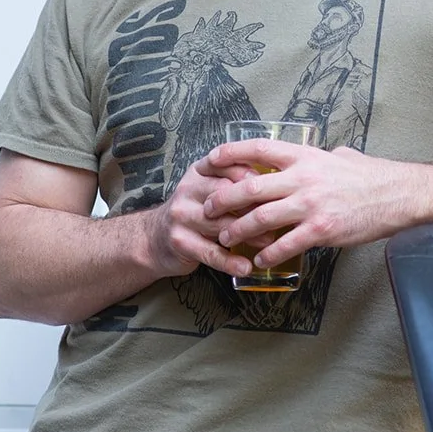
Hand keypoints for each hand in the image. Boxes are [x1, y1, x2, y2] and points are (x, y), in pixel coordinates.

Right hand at [142, 158, 265, 279]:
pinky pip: (210, 252)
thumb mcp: (208, 188)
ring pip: (220, 223)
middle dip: (253, 204)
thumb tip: (275, 184)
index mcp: (198, 172)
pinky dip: (230, 261)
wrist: (154, 238)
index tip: (274, 184)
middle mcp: (187, 189)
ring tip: (269, 240)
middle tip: (278, 214)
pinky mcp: (180, 242)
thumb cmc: (193, 211)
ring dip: (248, 233)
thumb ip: (234, 182)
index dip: (250, 173)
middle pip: (224, 193)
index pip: (226, 165)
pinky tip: (246, 267)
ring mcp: (181, 215)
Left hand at [200, 140, 413, 269]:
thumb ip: (314, 158)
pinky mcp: (321, 230)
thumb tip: (302, 156)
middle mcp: (303, 178)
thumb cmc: (369, 175)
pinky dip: (267, 254)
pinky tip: (258, 259)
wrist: (397, 194)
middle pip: (249, 187)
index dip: (229, 153)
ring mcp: (311, 205)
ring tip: (225, 238)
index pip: (257, 149)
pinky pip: (285, 244)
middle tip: (207, 209)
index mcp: (304, 156)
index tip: (209, 160)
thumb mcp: (338, 155)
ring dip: (237, 230)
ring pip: (260, 218)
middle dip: (222, 200)